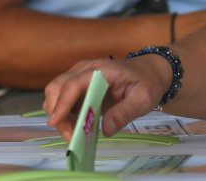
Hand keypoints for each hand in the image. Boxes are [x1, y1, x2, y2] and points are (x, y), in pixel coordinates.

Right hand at [43, 56, 170, 139]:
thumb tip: (105, 130)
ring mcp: (80, 76)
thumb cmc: (147, 83)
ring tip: (74, 133)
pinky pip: (64, 98)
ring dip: (59, 115)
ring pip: (56, 93)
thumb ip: (124, 113)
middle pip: (58, 87)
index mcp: (102, 70)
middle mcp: (86, 69)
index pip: (74, 83)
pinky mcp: (80, 85)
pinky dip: (64, 114)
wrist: (149, 72)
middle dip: (57, 112)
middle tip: (70, 135)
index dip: (62, 103)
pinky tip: (75, 127)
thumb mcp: (143, 99)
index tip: (55, 122)